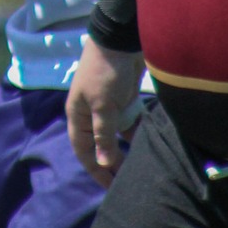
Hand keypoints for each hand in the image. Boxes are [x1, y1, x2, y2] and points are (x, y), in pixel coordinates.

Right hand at [66, 37, 143, 186]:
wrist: (121, 40)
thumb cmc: (106, 72)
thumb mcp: (104, 106)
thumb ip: (104, 135)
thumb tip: (104, 163)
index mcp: (78, 115)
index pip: (83, 150)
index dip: (95, 169)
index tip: (111, 187)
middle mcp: (91, 113)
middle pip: (99, 145)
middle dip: (111, 163)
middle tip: (127, 181)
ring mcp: (109, 107)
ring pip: (116, 136)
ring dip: (126, 150)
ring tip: (139, 166)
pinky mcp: (125, 100)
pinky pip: (130, 123)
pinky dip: (137, 133)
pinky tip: (149, 144)